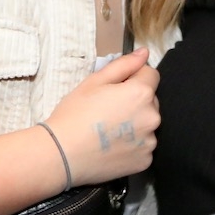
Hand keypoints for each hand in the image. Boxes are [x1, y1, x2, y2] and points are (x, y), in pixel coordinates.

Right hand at [43, 49, 158, 184]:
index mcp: (141, 93)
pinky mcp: (145, 161)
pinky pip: (143, 146)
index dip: (132, 78)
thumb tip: (144, 53)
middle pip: (150, 101)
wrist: (61, 154)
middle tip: (108, 111)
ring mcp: (150, 142)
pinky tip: (112, 147)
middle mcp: (152, 117)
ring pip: (147, 124)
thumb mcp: (94, 81)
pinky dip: (132, 145)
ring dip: (135, 124)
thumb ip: (123, 64)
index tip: (115, 89)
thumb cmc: (74, 114)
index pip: (150, 75)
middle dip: (135, 101)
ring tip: (109, 131)